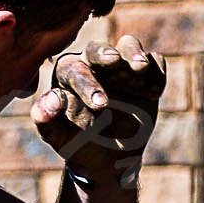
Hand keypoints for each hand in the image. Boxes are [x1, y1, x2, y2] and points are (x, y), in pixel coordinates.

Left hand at [32, 36, 167, 185]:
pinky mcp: (146, 75)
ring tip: (141, 68)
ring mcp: (121, 67)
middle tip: (114, 62)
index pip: (73, 69)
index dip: (86, 83)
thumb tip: (53, 99)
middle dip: (106, 54)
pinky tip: (154, 93)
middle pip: (98, 48)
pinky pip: (155, 62)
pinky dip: (157, 73)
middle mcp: (93, 64)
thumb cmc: (76, 142)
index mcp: (68, 74)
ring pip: (128, 44)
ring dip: (134, 53)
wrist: (106, 157)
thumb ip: (46, 119)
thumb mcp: (58, 136)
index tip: (100, 105)